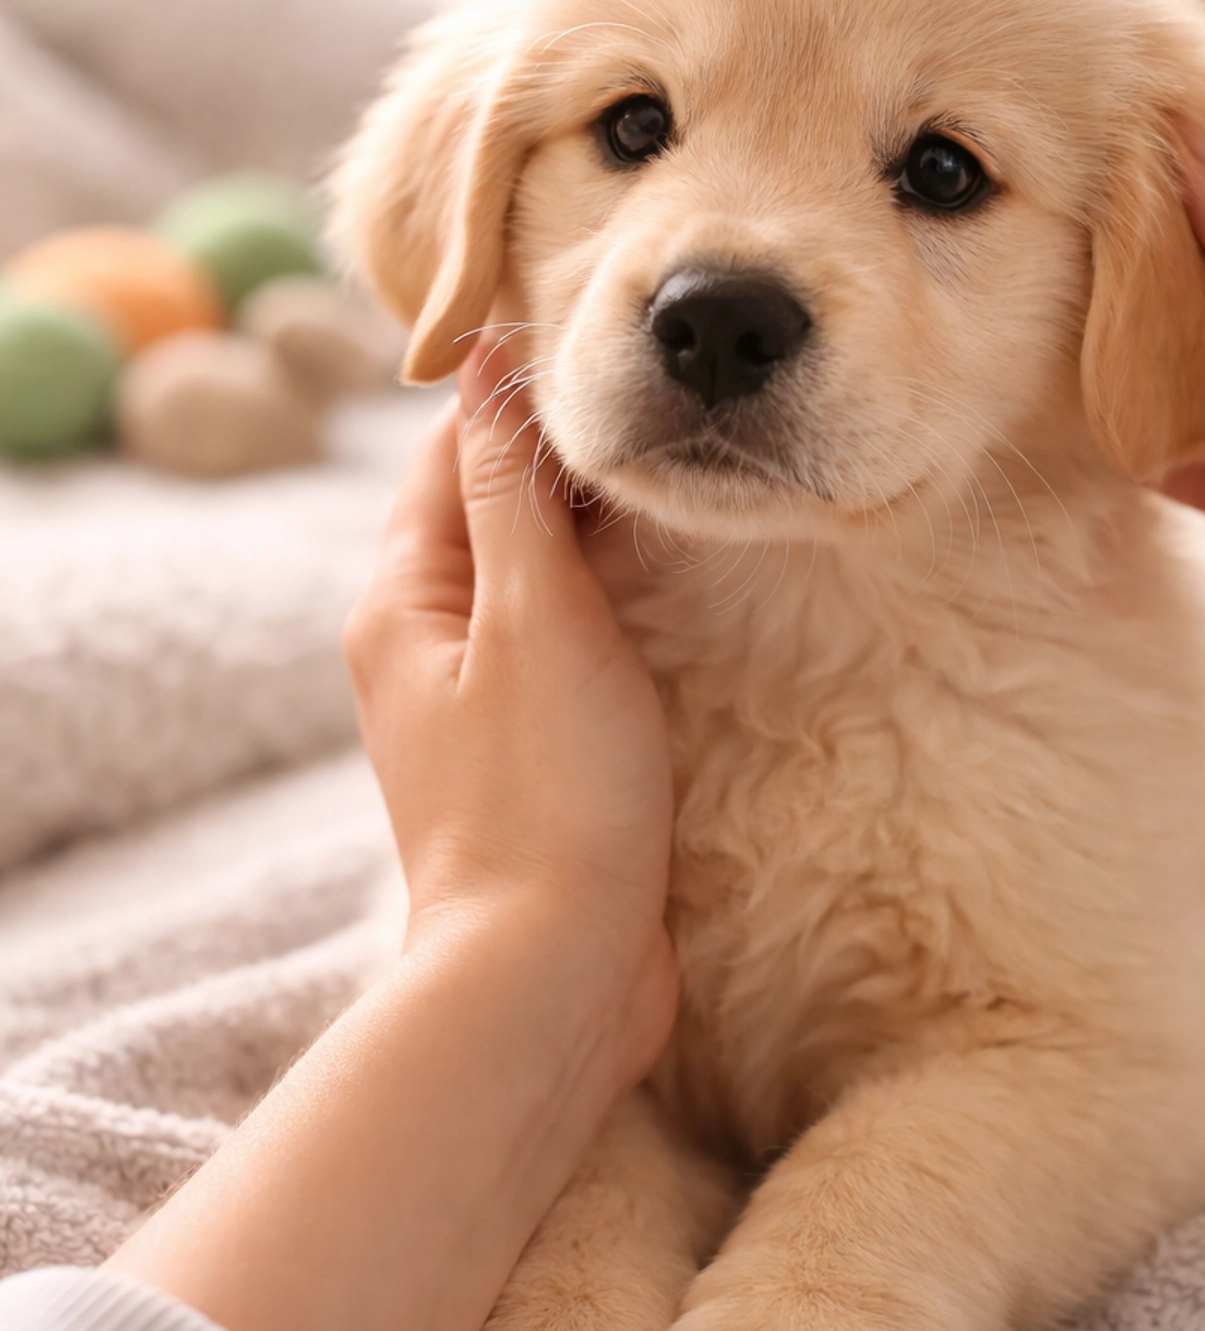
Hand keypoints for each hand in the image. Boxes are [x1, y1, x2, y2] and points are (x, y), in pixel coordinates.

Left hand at [346, 336, 675, 1010]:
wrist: (548, 979)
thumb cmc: (546, 797)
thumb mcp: (534, 621)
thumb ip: (516, 492)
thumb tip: (491, 366)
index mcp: (401, 600)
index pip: (456, 449)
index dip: (528, 392)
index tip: (615, 351)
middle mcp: (421, 641)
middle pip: (489, 506)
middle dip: (568, 457)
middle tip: (667, 410)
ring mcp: (473, 700)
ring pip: (530, 574)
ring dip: (595, 528)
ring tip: (678, 481)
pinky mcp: (527, 751)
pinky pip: (560, 641)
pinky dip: (608, 600)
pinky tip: (670, 590)